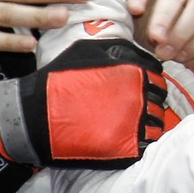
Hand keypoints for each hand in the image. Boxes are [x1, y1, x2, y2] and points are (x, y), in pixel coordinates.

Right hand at [0, 38, 167, 192]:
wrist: (34, 118)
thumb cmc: (58, 82)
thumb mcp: (85, 52)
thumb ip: (115, 48)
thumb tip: (133, 45)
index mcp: (133, 70)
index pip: (157, 73)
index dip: (148, 78)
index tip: (138, 84)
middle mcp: (140, 95)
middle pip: (159, 98)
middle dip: (149, 99)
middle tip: (132, 104)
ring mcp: (135, 122)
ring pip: (156, 121)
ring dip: (148, 121)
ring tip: (129, 121)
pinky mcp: (128, 147)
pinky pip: (148, 143)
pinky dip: (142, 141)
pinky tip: (127, 137)